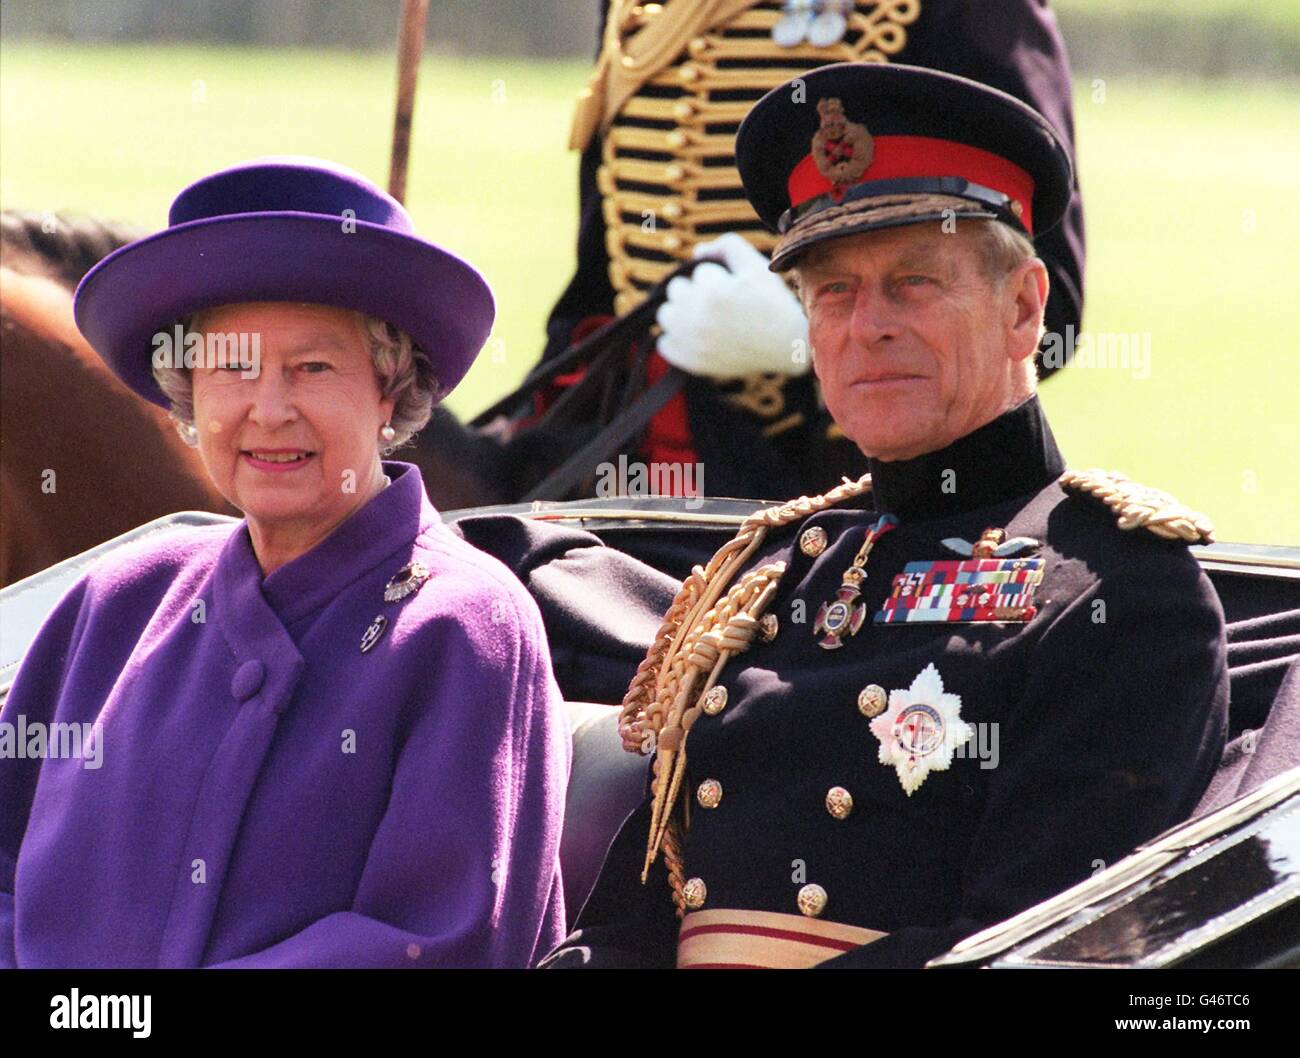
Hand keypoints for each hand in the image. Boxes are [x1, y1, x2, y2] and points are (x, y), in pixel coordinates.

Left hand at [654, 233, 810, 377]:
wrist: (788, 346)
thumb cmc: (773, 302)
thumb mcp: (756, 266)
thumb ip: (727, 246)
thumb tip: (698, 251)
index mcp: (714, 293)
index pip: (698, 270)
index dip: (717, 275)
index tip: (734, 288)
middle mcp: (698, 319)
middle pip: (676, 289)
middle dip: (695, 290)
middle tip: (718, 300)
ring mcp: (693, 343)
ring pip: (666, 314)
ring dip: (681, 311)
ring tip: (704, 315)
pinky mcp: (692, 362)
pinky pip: (665, 344)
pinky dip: (676, 338)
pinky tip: (697, 335)